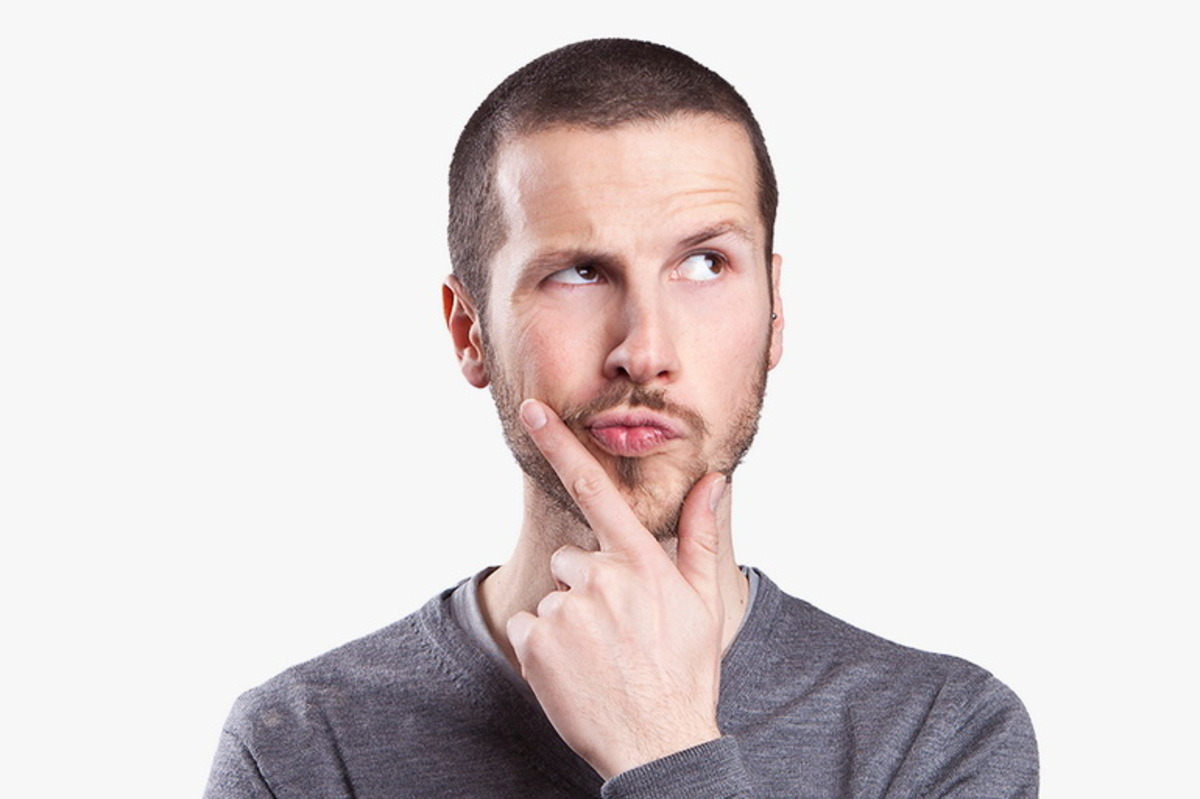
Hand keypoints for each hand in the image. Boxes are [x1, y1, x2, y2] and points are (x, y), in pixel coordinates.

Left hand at [506, 398, 728, 779]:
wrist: (657, 743)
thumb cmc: (684, 671)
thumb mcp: (703, 602)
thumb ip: (702, 535)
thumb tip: (715, 479)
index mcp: (641, 562)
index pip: (595, 489)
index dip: (560, 444)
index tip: (532, 412)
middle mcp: (601, 577)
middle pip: (572, 559)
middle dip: (587, 586)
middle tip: (617, 630)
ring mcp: (565, 610)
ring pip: (553, 597)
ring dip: (568, 622)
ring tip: (600, 656)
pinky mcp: (534, 643)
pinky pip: (528, 628)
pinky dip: (543, 648)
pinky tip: (575, 671)